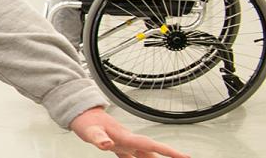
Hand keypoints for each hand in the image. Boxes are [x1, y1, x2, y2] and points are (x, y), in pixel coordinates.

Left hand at [70, 108, 187, 157]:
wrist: (80, 112)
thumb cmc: (85, 121)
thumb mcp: (89, 131)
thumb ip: (99, 138)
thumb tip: (107, 144)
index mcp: (126, 137)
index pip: (152, 145)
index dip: (169, 152)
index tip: (186, 156)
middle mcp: (128, 140)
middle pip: (153, 151)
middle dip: (169, 156)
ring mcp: (124, 142)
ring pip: (145, 154)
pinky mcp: (118, 145)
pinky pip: (132, 157)